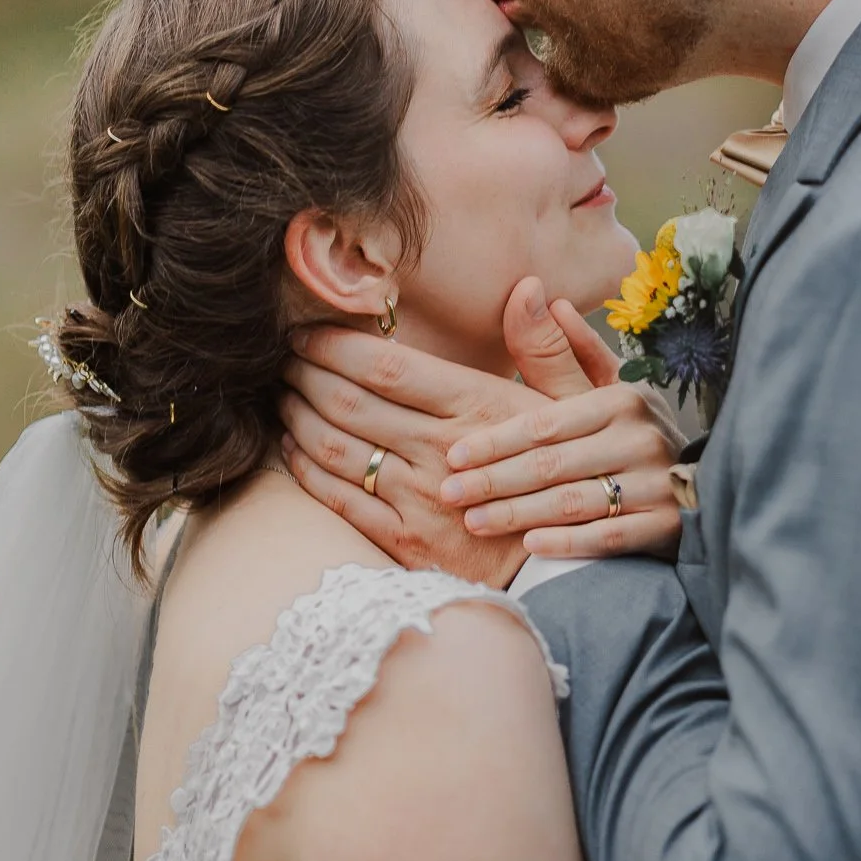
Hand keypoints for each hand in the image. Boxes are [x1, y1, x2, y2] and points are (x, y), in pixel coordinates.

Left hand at [278, 279, 681, 581]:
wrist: (574, 571)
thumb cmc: (577, 479)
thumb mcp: (581, 408)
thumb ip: (548, 349)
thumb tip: (530, 289)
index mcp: (480, 408)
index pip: (390, 367)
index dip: (338, 344)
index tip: (308, 330)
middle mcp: (444, 450)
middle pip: (351, 401)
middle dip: (305, 374)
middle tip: (280, 356)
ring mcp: (421, 499)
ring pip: (337, 448)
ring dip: (297, 417)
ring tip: (281, 394)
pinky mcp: (407, 543)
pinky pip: (339, 499)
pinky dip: (307, 469)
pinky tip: (293, 448)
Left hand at [439, 332, 683, 560]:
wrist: (702, 482)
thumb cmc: (631, 433)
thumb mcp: (603, 391)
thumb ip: (563, 353)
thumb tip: (542, 296)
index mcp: (620, 400)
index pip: (545, 423)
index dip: (496, 439)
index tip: (454, 454)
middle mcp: (640, 438)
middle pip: (553, 464)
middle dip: (495, 479)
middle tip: (449, 492)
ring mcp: (655, 484)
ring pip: (574, 502)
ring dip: (519, 513)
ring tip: (473, 521)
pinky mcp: (665, 525)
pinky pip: (608, 536)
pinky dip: (568, 542)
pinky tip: (529, 546)